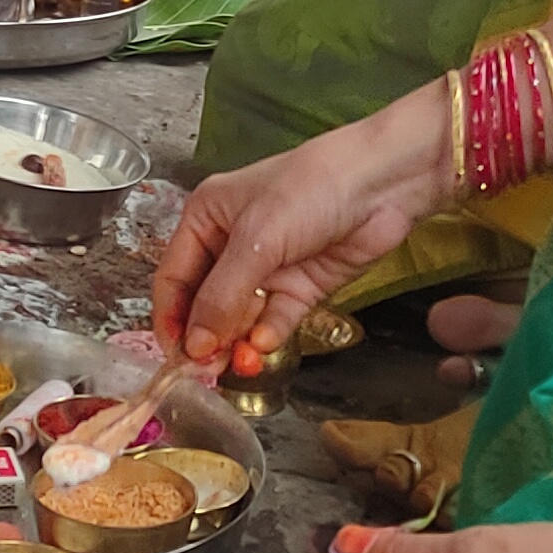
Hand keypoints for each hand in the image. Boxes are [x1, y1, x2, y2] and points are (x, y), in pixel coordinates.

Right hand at [151, 88, 451, 369]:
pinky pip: (274, 321)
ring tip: (238, 363)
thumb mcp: (256, 238)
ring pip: (238, 318)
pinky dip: (267, 337)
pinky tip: (263, 346)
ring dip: (236, 342)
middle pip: (203, 303)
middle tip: (205, 368)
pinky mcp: (299, 289)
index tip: (174, 353)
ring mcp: (266, 270)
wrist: (381, 184)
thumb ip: (222, 294)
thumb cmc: (309, 189)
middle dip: (204, 335)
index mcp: (206, 219)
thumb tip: (194, 345)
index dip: (171, 316)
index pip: (174, 277)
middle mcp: (230, 246)